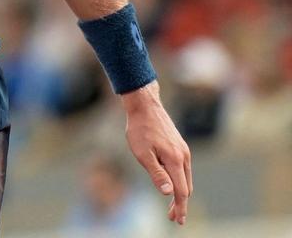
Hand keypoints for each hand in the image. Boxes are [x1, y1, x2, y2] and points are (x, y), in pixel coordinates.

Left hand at [121, 81, 192, 224]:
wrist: (145, 106)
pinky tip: (172, 184)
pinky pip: (183, 169)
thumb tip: (169, 193)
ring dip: (181, 193)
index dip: (180, 207)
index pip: (181, 191)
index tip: (178, 220)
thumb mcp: (143, 154)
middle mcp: (184, 157)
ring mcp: (183, 151)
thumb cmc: (140, 130)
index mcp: (175, 160)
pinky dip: (180, 181)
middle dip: (181, 204)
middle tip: (173, 217)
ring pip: (186, 178)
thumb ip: (157, 174)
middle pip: (186, 187)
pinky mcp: (180, 146)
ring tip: (172, 206)